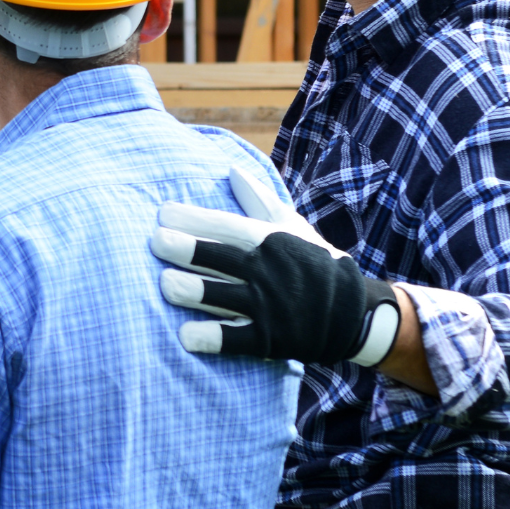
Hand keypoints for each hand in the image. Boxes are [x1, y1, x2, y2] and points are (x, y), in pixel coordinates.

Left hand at [150, 165, 401, 365]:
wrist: (354, 311)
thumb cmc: (313, 260)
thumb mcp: (291, 225)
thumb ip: (257, 199)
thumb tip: (231, 169)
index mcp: (268, 240)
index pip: (226, 226)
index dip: (195, 219)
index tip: (163, 214)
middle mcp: (266, 271)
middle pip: (221, 258)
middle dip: (188, 249)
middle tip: (155, 242)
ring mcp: (268, 306)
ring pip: (224, 297)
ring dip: (194, 291)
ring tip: (166, 285)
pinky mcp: (269, 339)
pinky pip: (237, 339)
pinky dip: (213, 338)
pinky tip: (185, 337)